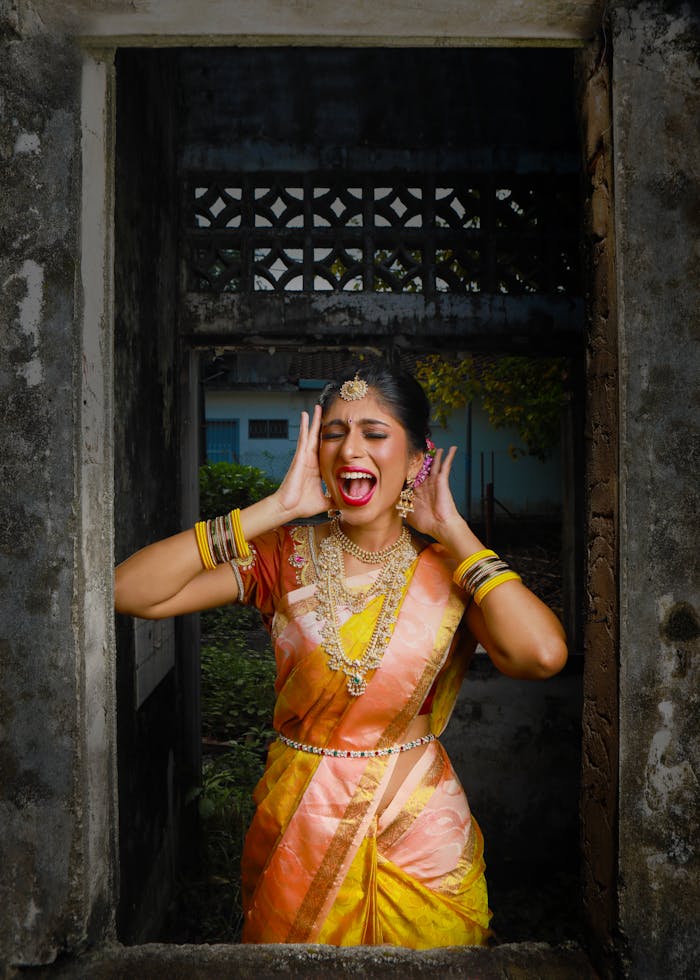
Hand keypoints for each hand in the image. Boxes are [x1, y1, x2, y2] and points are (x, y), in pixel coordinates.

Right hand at [273, 405, 327, 519]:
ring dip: (314, 421)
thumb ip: (334, 500)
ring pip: (311, 435)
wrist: (288, 508)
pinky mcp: (299, 457)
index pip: (326, 452)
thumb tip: (345, 504)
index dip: (332, 442)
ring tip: (317, 408)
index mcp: (318, 469)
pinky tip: (305, 415)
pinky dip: (304, 426)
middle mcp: (311, 461)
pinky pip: (303, 438)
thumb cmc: (302, 505)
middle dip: (322, 427)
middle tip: (326, 412)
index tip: (338, 432)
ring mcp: (304, 457)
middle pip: (318, 440)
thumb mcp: (325, 502)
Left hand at [408, 446, 463, 540]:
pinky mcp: (442, 480)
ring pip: (434, 465)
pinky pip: (446, 466)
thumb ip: (399, 504)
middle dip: (421, 460)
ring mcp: (434, 482)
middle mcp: (425, 485)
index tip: (402, 460)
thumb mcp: (406, 512)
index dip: (408, 469)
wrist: (440, 525)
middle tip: (419, 450)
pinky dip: (449, 457)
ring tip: (437, 448)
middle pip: (423, 468)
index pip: (411, 477)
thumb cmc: (425, 522)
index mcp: (417, 491)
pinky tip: (452, 449)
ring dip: (436, 456)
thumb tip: (388, 500)